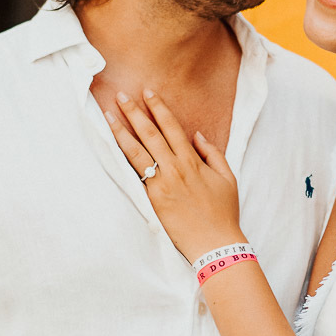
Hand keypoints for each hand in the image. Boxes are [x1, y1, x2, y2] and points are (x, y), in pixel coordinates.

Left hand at [106, 89, 243, 262]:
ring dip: (121, 132)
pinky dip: (123, 159)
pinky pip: (135, 175)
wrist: (215, 243)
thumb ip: (212, 153)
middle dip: (135, 112)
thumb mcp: (227, 178)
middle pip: (150, 134)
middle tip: (121, 95)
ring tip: (108, 116)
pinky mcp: (152, 200)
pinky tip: (112, 148)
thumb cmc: (223, 212)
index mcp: (193, 161)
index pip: (171, 127)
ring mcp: (161, 184)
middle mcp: (175, 168)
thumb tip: (197, 135)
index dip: (159, 108)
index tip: (148, 92)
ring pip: (136, 152)